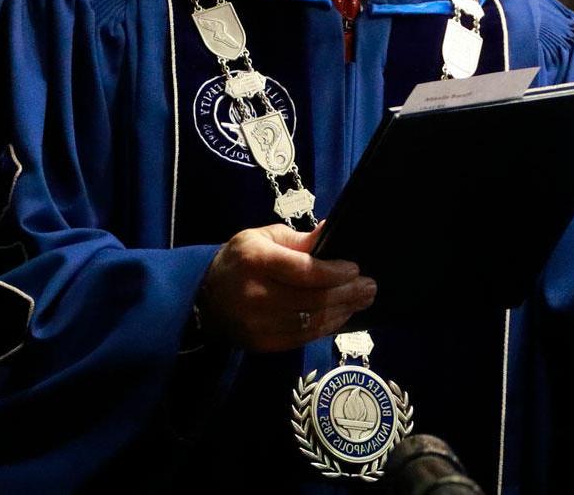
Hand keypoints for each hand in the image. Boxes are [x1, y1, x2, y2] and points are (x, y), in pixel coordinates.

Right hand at [198, 223, 375, 351]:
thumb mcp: (263, 237)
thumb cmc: (240, 260)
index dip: (334, 272)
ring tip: (363, 300)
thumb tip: (331, 230)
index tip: (356, 269)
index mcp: (256, 261)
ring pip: (311, 322)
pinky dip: (327, 327)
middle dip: (348, 293)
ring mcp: (257, 324)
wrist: (204, 297)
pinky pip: (303, 338)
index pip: (304, 271)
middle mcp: (255, 295)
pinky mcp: (262, 344)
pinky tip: (342, 315)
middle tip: (370, 287)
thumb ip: (299, 239)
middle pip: (313, 299)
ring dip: (343, 311)